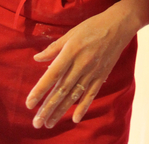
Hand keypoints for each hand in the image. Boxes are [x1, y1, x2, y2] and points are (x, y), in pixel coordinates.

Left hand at [26, 6, 132, 128]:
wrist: (119, 26)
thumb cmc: (92, 27)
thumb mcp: (71, 33)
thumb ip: (54, 48)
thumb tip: (36, 58)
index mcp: (71, 51)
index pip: (53, 74)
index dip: (40, 90)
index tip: (29, 104)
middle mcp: (81, 63)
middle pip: (62, 89)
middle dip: (48, 107)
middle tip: (36, 123)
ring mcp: (92, 71)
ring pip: (74, 94)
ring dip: (61, 110)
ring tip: (49, 123)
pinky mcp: (102, 75)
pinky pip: (91, 93)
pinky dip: (83, 106)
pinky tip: (75, 118)